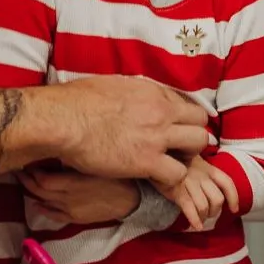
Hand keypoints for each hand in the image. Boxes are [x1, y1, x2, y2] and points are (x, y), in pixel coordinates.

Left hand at [19, 163, 143, 224]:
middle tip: (20, 170)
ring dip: (32, 192)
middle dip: (26, 180)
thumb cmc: (117, 177)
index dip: (32, 171)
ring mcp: (70, 210)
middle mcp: (68, 198)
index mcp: (74, 182)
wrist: (131, 200)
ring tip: (25, 181)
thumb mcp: (98, 163)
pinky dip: (42, 209)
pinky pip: (53, 215)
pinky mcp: (75, 218)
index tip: (27, 161)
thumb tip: (57, 150)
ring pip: (44, 202)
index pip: (43, 179)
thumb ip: (77, 159)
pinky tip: (36, 203)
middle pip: (39, 190)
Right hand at [51, 77, 213, 191]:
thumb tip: (134, 94)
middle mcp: (161, 112)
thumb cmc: (76, 101)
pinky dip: (171, 179)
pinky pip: (178, 174)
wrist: (63, 121)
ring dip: (187, 156)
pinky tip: (157, 178)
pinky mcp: (147, 162)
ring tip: (171, 163)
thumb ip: (133, 92)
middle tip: (179, 148)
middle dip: (193, 136)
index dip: (183, 119)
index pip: (187, 104)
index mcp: (152, 93)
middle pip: (200, 123)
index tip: (175, 129)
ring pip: (197, 145)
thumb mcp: (113, 84)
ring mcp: (157, 137)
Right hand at [170, 157, 238, 231]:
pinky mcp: (177, 190)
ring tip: (198, 219)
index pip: (227, 184)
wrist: (155, 154)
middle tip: (207, 214)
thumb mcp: (194, 160)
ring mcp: (189, 183)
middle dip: (215, 212)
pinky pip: (190, 208)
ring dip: (203, 217)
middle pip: (218, 200)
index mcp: (208, 168)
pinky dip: (194, 220)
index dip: (233, 198)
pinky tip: (195, 226)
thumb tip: (214, 189)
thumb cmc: (174, 159)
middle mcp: (202, 175)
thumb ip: (205, 172)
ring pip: (204, 207)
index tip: (234, 209)